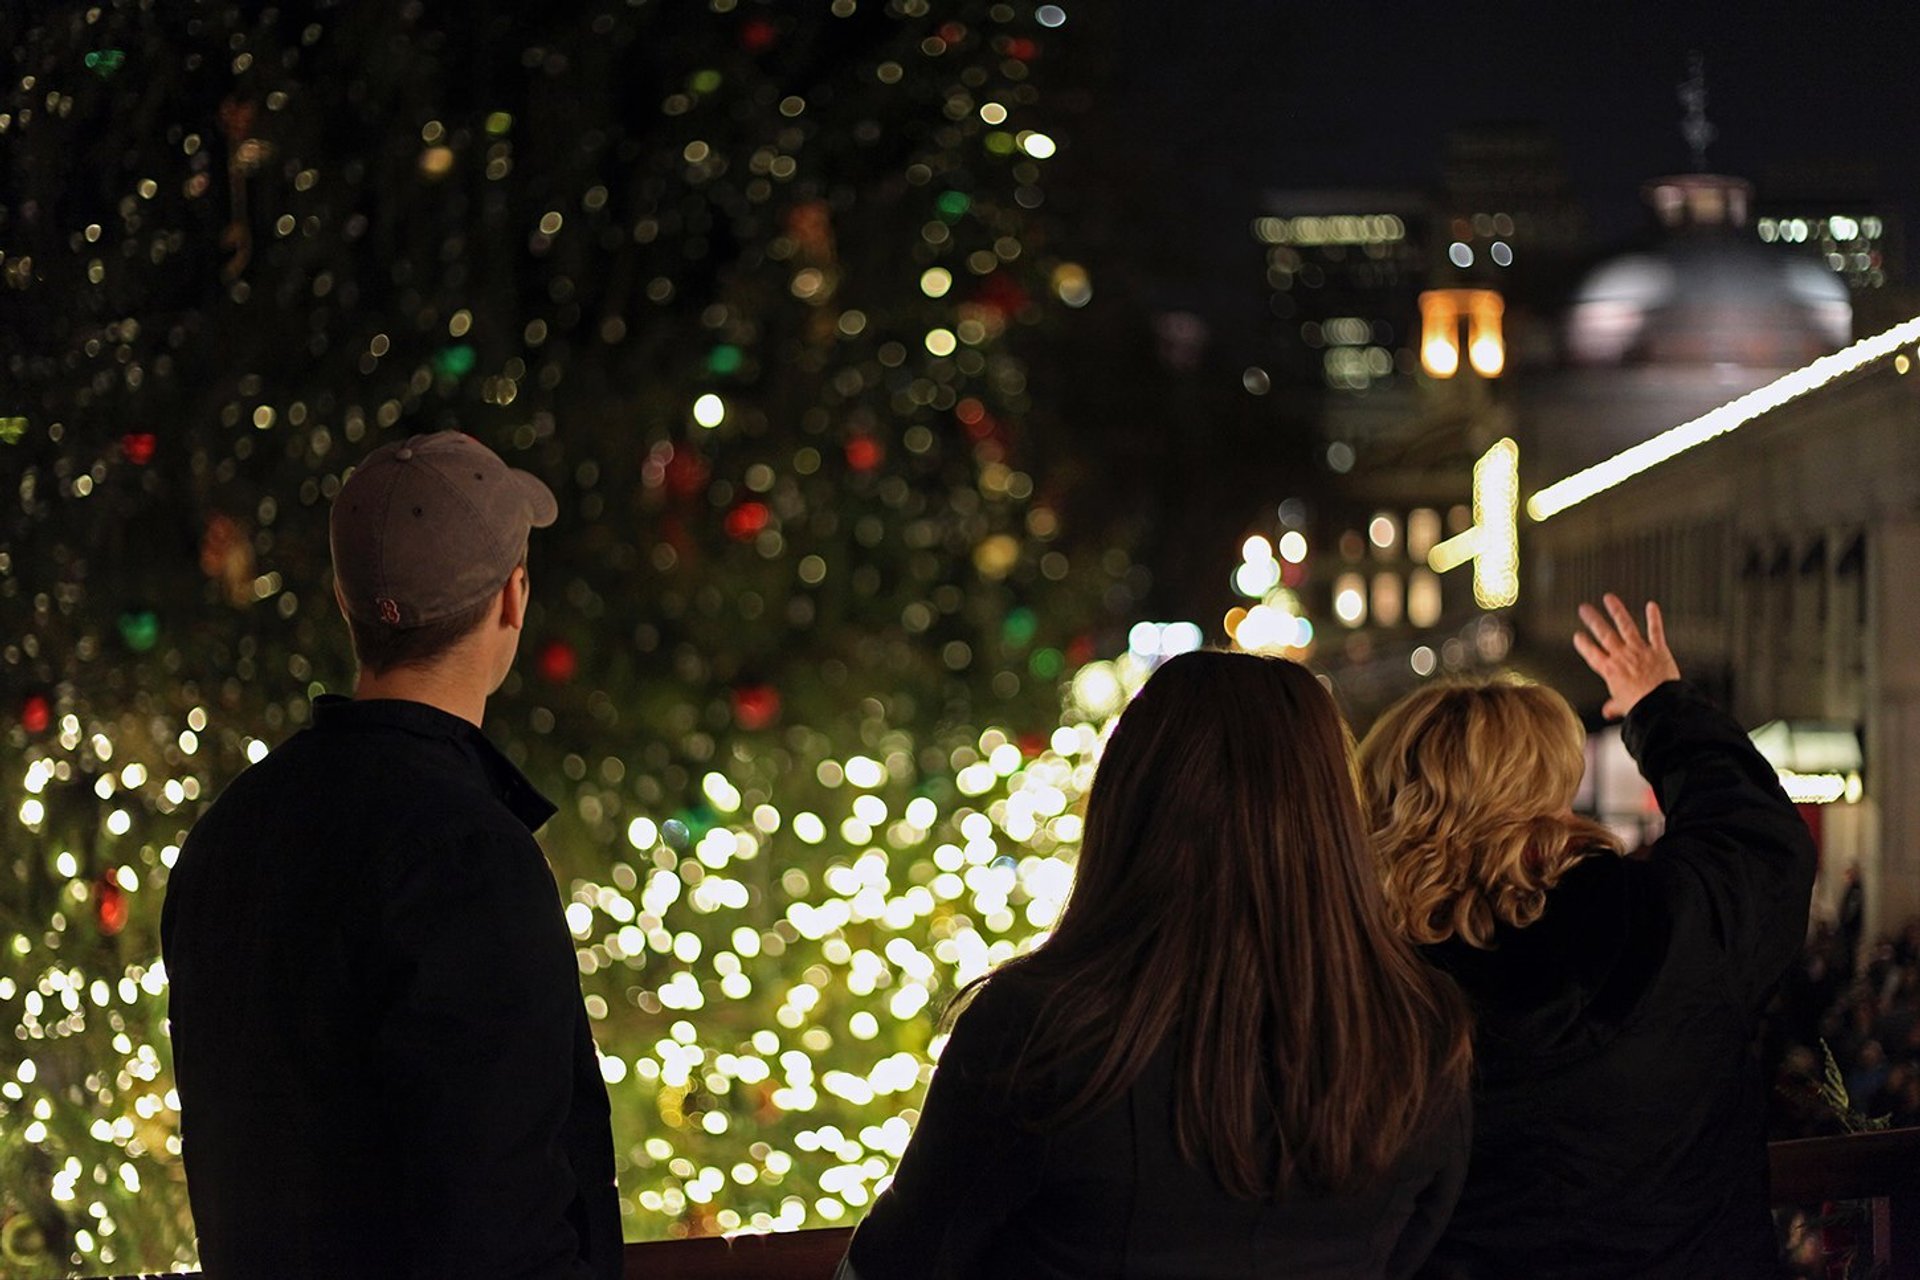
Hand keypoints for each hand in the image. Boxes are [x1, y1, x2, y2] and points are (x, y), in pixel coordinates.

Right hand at [1573, 594, 1681, 719]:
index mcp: (1610, 671)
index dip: (1583, 644)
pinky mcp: (1657, 650)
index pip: (1592, 653)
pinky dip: (1654, 618)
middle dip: (1593, 620)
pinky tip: (1651, 606)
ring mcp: (1639, 651)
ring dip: (1617, 611)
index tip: (1577, 636)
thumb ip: (1615, 706)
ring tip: (1609, 598)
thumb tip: (1608, 712)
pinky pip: (1655, 631)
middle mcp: (1621, 656)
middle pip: (1604, 634)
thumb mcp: (1623, 707)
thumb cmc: (1641, 707)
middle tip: (1584, 608)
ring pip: (1626, 626)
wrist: (1660, 704)